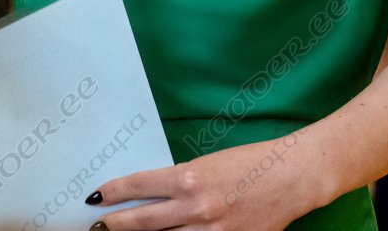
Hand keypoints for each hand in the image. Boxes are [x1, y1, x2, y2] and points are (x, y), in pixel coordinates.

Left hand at [84, 133, 323, 229]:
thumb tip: (152, 198)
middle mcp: (197, 207)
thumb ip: (180, 184)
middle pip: (142, 222)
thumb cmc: (250, 163)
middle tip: (96, 227)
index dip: (112, 193)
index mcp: (188, 178)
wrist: (292, 177)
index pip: (138, 186)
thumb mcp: (206, 165)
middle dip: (115, 225)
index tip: (94, 198)